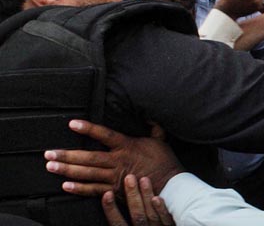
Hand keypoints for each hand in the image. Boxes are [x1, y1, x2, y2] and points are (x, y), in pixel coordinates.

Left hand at [44, 120, 182, 196]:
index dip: (88, 128)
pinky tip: (66, 186)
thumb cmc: (165, 162)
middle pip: (89, 157)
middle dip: (67, 155)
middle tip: (49, 153)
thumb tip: (149, 114)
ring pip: (87, 174)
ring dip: (67, 171)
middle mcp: (118, 161)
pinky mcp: (115, 191)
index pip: (104, 135)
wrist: (171, 185)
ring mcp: (115, 177)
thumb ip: (153, 126)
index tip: (72, 124)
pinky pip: (94, 190)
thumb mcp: (160, 140)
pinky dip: (79, 189)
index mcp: (127, 146)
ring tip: (51, 167)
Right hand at [103, 175, 173, 225]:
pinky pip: (167, 221)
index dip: (111, 210)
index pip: (118, 224)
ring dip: (147, 197)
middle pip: (137, 216)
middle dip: (132, 196)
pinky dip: (161, 210)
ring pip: (151, 216)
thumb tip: (111, 198)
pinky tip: (157, 198)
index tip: (107, 193)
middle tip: (129, 177)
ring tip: (143, 179)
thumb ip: (125, 221)